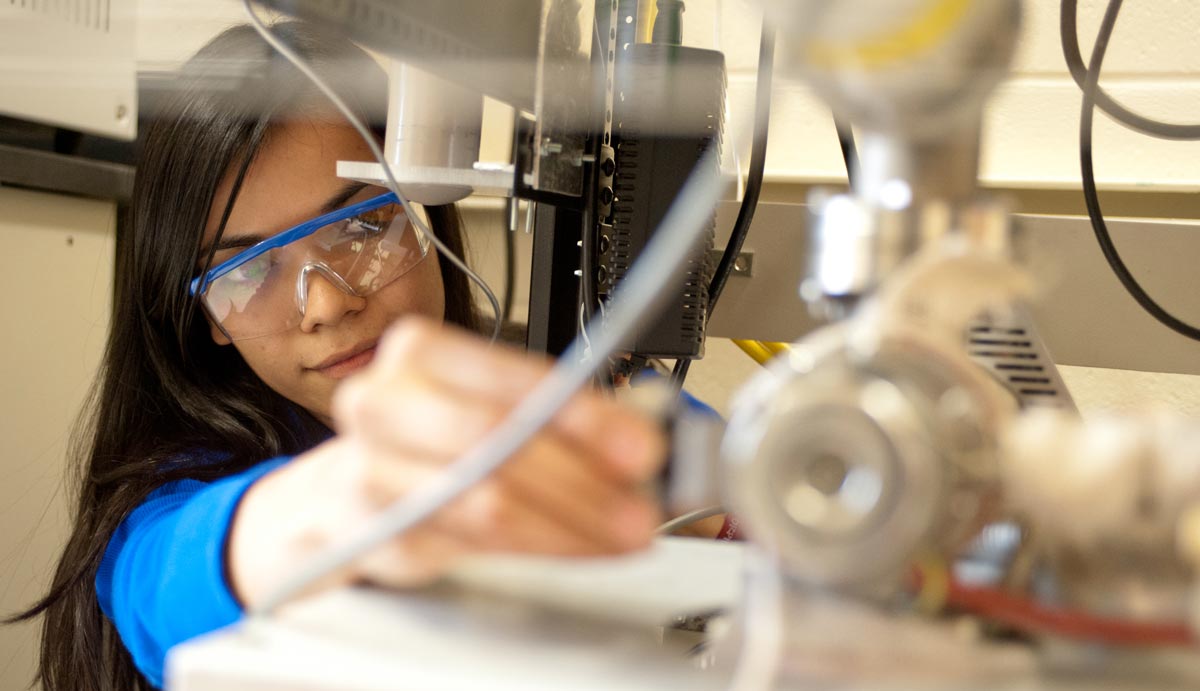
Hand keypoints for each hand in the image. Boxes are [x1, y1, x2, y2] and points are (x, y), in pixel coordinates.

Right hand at [229, 318, 665, 605]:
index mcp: (418, 353)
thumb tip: (642, 430)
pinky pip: (475, 545)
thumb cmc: (426, 438)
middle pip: (497, 442)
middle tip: (642, 504)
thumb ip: (559, 415)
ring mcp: (373, 473)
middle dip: (583, 478)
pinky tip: (580, 545)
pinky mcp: (380, 536)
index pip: (512, 382)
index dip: (584, 417)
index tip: (641, 446)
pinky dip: (542, 546)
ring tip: (623, 531)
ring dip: (572, 523)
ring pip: (487, 501)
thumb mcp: (488, 406)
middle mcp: (383, 403)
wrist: (341, 495)